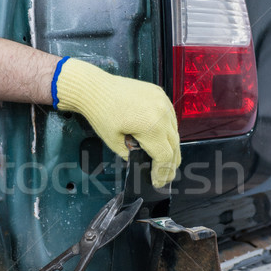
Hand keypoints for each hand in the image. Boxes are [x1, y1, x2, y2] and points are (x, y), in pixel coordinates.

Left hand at [53, 58, 180, 187]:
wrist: (95, 88)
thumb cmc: (101, 113)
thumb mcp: (115, 142)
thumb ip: (132, 155)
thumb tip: (143, 162)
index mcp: (151, 127)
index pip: (165, 156)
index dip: (163, 172)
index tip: (158, 182)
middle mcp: (162, 114)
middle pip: (174, 146)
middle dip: (170, 164)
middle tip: (164, 176)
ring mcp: (163, 102)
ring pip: (175, 132)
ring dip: (170, 147)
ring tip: (163, 159)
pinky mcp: (160, 94)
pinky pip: (170, 117)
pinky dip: (167, 130)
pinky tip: (160, 138)